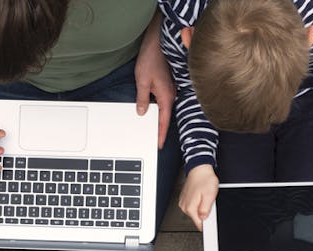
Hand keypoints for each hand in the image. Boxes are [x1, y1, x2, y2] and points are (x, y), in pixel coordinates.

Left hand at [135, 10, 175, 148]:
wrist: (158, 43)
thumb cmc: (151, 59)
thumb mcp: (142, 81)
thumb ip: (142, 99)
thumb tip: (142, 112)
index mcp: (166, 97)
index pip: (163, 121)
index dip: (160, 134)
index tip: (158, 145)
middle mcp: (170, 95)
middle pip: (165, 116)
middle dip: (159, 129)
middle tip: (153, 141)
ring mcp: (170, 89)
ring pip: (164, 108)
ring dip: (157, 117)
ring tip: (150, 128)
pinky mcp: (167, 84)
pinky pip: (163, 100)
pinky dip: (157, 107)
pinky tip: (150, 108)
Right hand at [179, 164, 218, 230]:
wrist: (199, 169)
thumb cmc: (205, 179)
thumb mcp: (210, 195)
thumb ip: (205, 209)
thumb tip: (203, 218)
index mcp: (190, 208)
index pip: (199, 224)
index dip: (208, 223)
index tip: (211, 219)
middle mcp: (184, 206)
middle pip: (197, 218)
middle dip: (205, 213)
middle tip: (209, 202)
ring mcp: (184, 202)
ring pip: (195, 212)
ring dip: (201, 207)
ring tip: (204, 197)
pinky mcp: (185, 199)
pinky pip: (193, 206)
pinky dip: (198, 202)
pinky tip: (201, 195)